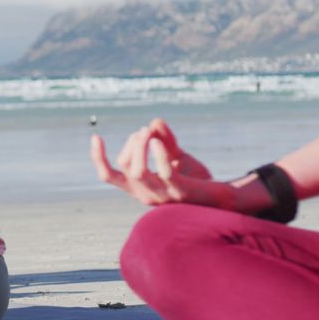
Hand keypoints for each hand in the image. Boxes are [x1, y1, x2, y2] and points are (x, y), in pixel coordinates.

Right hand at [91, 118, 231, 207]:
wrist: (223, 197)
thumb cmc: (195, 179)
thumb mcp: (176, 155)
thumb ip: (165, 139)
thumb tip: (153, 122)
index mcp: (138, 188)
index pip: (108, 175)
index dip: (98, 157)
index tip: (96, 136)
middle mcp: (145, 194)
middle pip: (125, 166)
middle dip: (131, 143)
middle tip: (144, 131)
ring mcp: (162, 195)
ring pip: (138, 172)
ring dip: (139, 148)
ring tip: (147, 133)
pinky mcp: (180, 192)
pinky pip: (165, 173)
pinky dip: (159, 154)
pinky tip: (158, 142)